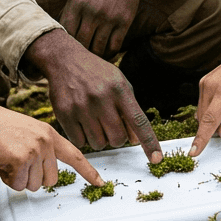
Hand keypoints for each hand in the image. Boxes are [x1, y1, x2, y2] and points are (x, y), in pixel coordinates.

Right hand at [0, 104, 103, 194]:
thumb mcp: (28, 132)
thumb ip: (41, 148)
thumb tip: (46, 172)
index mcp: (49, 134)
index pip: (75, 155)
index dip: (88, 171)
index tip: (100, 182)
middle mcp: (45, 142)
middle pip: (50, 180)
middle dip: (33, 178)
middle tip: (17, 163)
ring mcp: (34, 151)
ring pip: (33, 185)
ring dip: (18, 179)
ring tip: (8, 160)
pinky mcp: (21, 161)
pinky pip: (18, 185)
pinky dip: (7, 180)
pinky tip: (1, 163)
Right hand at [25, 29, 163, 162]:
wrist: (65, 60)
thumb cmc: (97, 74)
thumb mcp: (119, 84)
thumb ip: (130, 110)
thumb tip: (136, 141)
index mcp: (119, 89)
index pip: (138, 120)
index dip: (149, 142)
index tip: (157, 159)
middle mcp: (101, 98)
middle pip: (117, 139)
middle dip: (117, 138)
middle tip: (110, 126)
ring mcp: (81, 106)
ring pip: (99, 144)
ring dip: (100, 139)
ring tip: (95, 122)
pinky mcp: (64, 113)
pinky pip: (80, 142)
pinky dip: (83, 138)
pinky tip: (82, 123)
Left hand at [60, 0, 154, 58]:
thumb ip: (69, 11)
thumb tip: (61, 33)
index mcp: (77, 3)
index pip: (67, 32)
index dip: (66, 43)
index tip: (68, 47)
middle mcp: (92, 12)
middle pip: (81, 43)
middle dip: (80, 52)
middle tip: (80, 56)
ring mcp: (108, 18)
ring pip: (98, 48)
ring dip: (95, 55)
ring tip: (93, 57)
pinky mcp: (124, 22)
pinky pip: (115, 46)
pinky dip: (110, 54)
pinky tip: (107, 53)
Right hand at [190, 35, 220, 156]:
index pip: (209, 120)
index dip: (201, 139)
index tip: (193, 152)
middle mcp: (210, 86)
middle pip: (206, 119)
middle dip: (216, 126)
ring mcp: (205, 83)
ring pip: (204, 113)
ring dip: (216, 117)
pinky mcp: (204, 82)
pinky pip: (204, 104)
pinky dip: (214, 109)